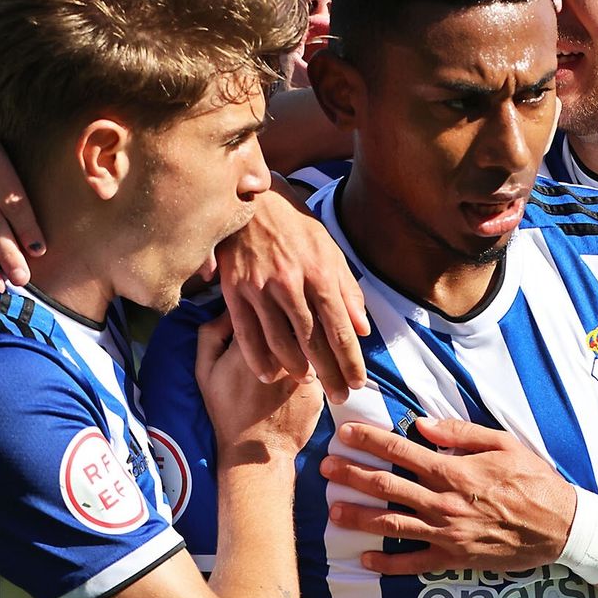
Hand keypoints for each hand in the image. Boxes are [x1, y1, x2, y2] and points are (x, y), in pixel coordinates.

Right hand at [193, 314, 323, 463]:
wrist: (255, 452)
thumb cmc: (227, 410)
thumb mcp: (205, 370)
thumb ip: (210, 334)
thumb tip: (226, 309)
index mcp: (251, 342)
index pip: (263, 305)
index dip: (263, 304)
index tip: (263, 306)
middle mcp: (280, 352)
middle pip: (291, 318)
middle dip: (288, 317)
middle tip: (284, 323)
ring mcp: (303, 368)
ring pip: (309, 340)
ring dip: (304, 339)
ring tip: (296, 348)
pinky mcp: (319, 385)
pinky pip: (320, 364)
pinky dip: (315, 363)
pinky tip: (309, 369)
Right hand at [215, 181, 369, 398]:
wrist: (254, 200)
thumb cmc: (298, 227)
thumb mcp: (330, 251)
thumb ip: (348, 290)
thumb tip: (362, 328)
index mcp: (320, 273)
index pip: (340, 327)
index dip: (350, 360)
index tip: (357, 383)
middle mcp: (291, 282)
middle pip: (313, 341)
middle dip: (329, 373)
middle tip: (339, 396)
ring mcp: (260, 287)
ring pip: (280, 341)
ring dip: (297, 369)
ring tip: (309, 384)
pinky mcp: (235, 289)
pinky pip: (247, 333)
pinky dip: (259, 359)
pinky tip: (271, 375)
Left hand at [320, 416, 576, 574]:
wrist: (559, 526)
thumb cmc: (533, 480)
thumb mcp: (503, 444)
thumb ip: (460, 433)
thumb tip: (422, 424)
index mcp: (453, 471)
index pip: (400, 451)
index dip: (369, 440)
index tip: (345, 433)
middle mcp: (443, 502)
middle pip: (386, 486)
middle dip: (352, 476)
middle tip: (325, 468)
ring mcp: (446, 533)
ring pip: (392, 524)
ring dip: (359, 517)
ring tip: (332, 512)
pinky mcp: (454, 558)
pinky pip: (414, 562)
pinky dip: (388, 563)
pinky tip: (365, 559)